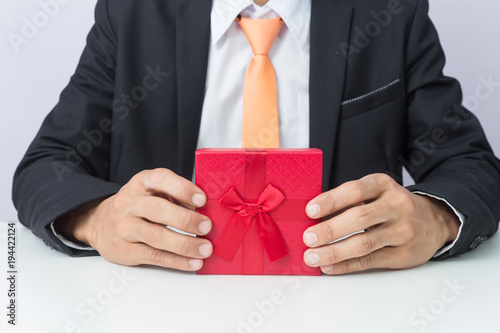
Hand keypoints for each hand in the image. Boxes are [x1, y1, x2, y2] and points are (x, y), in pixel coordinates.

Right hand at [54, 169, 212, 270]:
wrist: (100, 223)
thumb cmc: (139, 205)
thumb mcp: (153, 191)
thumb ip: (176, 196)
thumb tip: (205, 212)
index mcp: (141, 183)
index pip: (160, 180)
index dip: (182, 188)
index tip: (202, 199)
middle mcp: (129, 203)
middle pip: (156, 210)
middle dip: (185, 219)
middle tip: (206, 227)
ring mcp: (124, 227)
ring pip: (155, 236)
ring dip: (184, 244)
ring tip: (205, 249)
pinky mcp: (124, 250)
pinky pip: (153, 256)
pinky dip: (176, 261)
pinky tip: (193, 262)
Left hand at [302, 174, 459, 274]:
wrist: (434, 221)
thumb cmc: (392, 206)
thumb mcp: (376, 193)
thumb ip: (350, 202)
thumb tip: (314, 218)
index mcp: (384, 185)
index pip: (355, 190)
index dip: (331, 200)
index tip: (310, 210)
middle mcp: (396, 205)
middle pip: (359, 218)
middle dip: (330, 229)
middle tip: (308, 238)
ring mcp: (403, 231)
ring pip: (365, 243)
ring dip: (334, 251)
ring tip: (313, 256)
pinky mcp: (405, 254)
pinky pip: (371, 261)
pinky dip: (347, 265)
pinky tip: (330, 266)